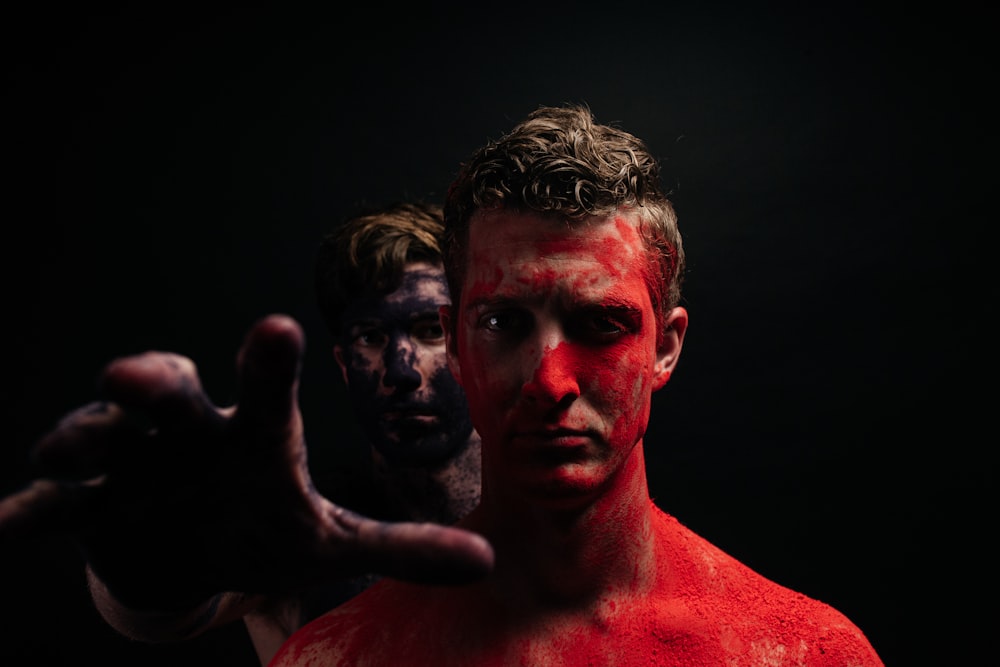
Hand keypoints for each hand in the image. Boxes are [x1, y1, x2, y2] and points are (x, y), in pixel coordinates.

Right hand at [0, 314, 492, 610]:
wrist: (194, 554)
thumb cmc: (268, 529)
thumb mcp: (332, 542)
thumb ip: (401, 547)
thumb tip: (485, 562)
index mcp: (253, 440)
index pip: (264, 395)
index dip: (267, 365)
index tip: (276, 328)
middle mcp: (190, 438)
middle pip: (167, 396)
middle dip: (149, 383)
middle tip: (131, 378)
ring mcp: (132, 468)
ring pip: (99, 439)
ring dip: (80, 441)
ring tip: (64, 454)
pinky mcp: (89, 508)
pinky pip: (54, 507)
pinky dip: (31, 513)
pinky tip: (4, 526)